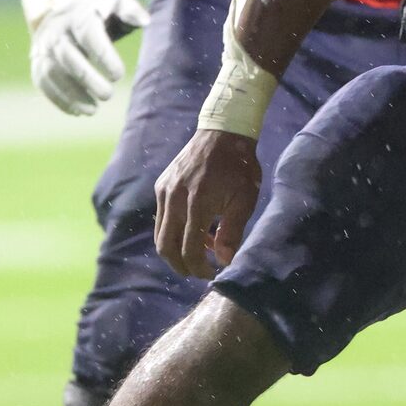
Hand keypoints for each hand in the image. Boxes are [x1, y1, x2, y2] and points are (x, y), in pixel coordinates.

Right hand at [18, 0, 148, 115]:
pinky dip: (58, 99)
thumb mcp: (116, 4)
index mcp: (79, 14)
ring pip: (51, 72)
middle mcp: (57, 30)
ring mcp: (44, 47)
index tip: (119, 75)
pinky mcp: (38, 61)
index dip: (102, 54)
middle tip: (108, 95)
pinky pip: (42, 82)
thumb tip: (145, 21)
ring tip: (92, 111)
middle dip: (86, 78)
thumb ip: (131, 10)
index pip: (88, 33)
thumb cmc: (100, 12)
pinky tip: (77, 111)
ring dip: (70, 94)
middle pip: (67, 55)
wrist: (66, 11)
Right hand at [155, 128, 263, 278]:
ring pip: (160, 234)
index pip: (188, 250)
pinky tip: (198, 228)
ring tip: (201, 250)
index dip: (199, 268)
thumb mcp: (245, 199)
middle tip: (200, 271)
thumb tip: (224, 261)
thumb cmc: (240, 167)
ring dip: (177, 249)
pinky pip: (162, 217)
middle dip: (182, 266)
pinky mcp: (161, 186)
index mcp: (197, 203)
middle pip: (166, 247)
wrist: (223, 133)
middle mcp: (174, 198)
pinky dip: (175, 231)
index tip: (212, 273)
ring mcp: (164, 191)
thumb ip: (232, 231)